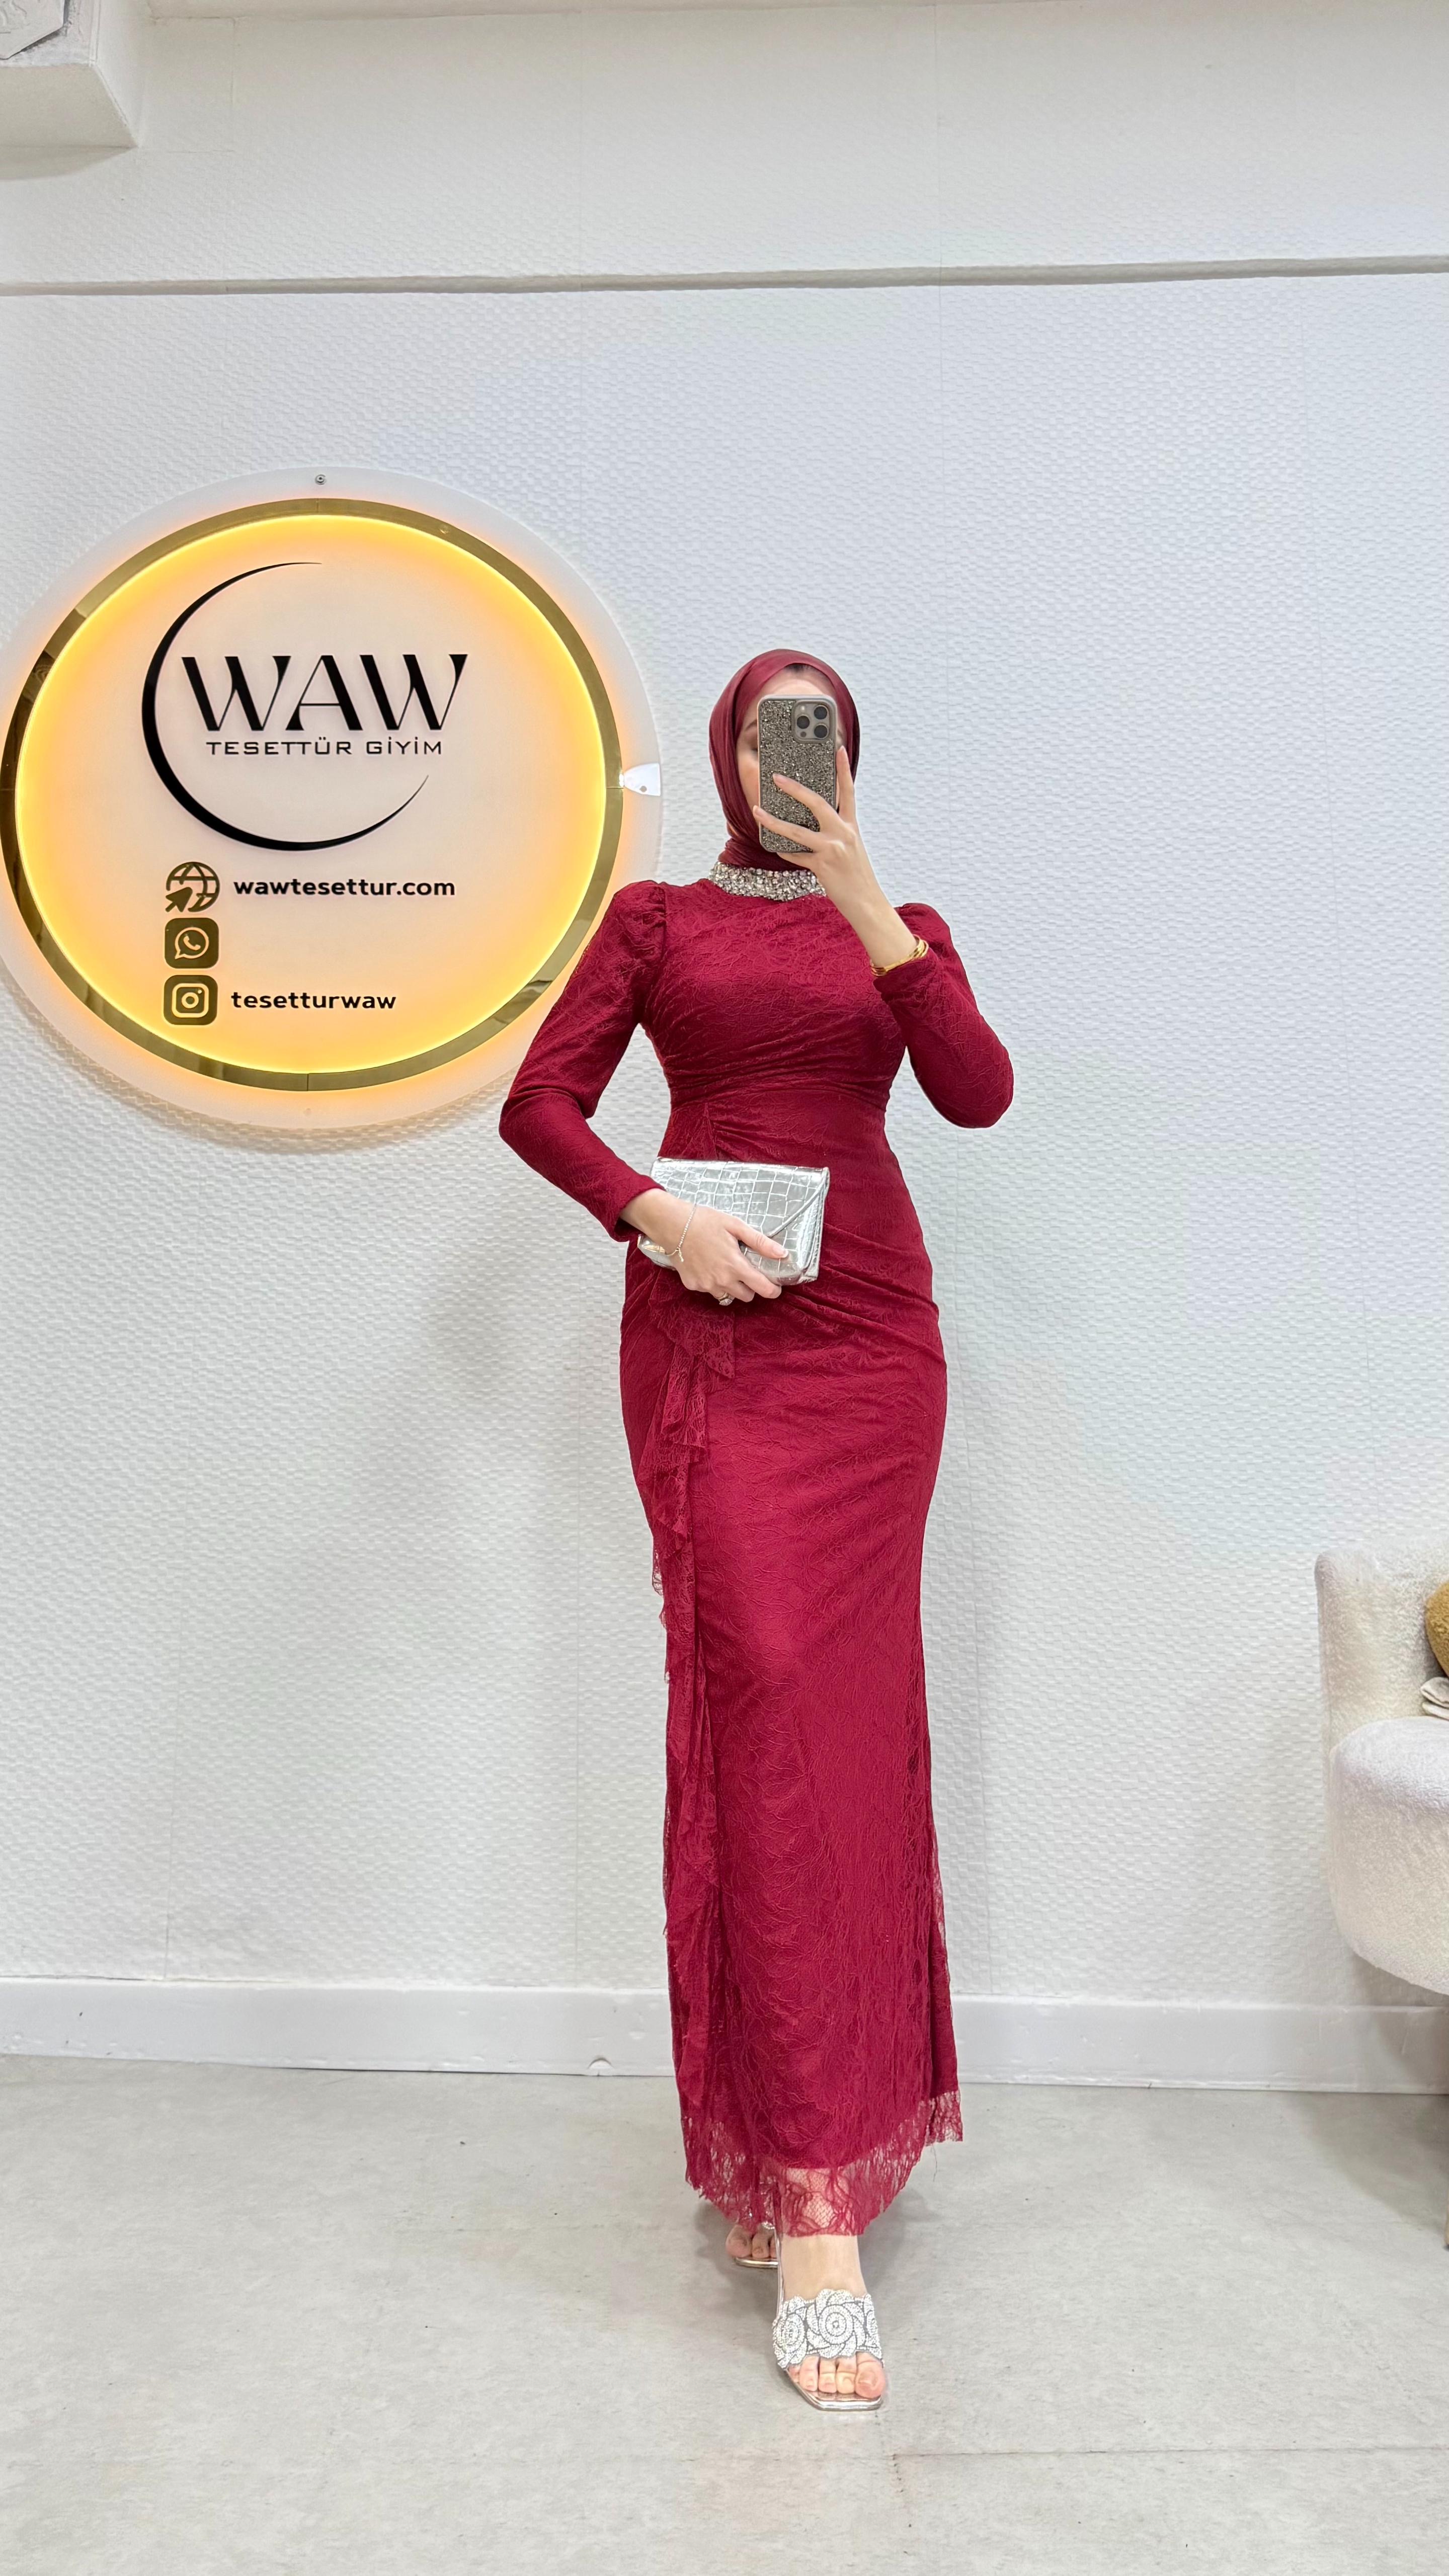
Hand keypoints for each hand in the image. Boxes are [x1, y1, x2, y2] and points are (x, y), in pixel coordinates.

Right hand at [621, 1188, 789, 1300]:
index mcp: (735, 1266)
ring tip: (725, 1268)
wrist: (672, 1224)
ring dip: (732, 1287)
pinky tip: (708, 1266)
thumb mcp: (736, 1226)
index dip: (773, 1291)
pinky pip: (709, 1290)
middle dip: (750, 1287)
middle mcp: (721, 1280)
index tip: (774, 1287)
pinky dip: (712, 1283)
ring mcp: (706, 1285)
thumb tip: (782, 1254)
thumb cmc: (705, 1221)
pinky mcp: (693, 1285)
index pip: (763, 1289)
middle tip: (746, 1271)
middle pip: (747, 1297)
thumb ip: (760, 1243)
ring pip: (727, 1296)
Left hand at [751, 747, 921, 972]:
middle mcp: (843, 834)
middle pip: (817, 802)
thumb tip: (809, 820)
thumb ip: (835, 832)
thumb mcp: (851, 848)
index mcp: (851, 826)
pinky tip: (773, 846)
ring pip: (797, 831)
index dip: (842, 769)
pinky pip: (795, 856)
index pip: (848, 792)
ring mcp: (832, 850)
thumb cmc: (856, 876)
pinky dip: (784, 851)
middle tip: (776, 777)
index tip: (836, 748)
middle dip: (794, 788)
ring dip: (773, 821)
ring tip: (757, 811)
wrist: (867, 903)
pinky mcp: (822, 866)